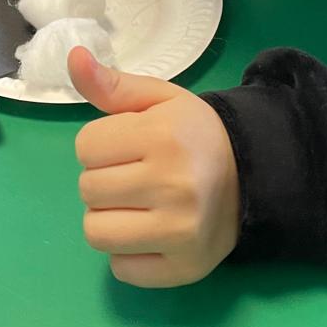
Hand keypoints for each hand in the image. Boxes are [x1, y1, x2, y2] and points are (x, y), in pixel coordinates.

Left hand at [71, 50, 239, 286]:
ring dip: (109, 219)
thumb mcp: (159, 100)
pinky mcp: (184, 268)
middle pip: (88, 190)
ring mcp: (179, 232)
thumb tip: (73, 57)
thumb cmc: (195, 134)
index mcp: (162, 136)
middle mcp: (172, 185)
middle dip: (105, 180)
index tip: (130, 147)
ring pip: (96, 232)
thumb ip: (112, 85)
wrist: (254, 175)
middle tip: (137, 176)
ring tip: (138, 206)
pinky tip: (151, 234)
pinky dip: (128, 255)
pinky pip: (121, 269)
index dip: (102, 145)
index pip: (86, 147)